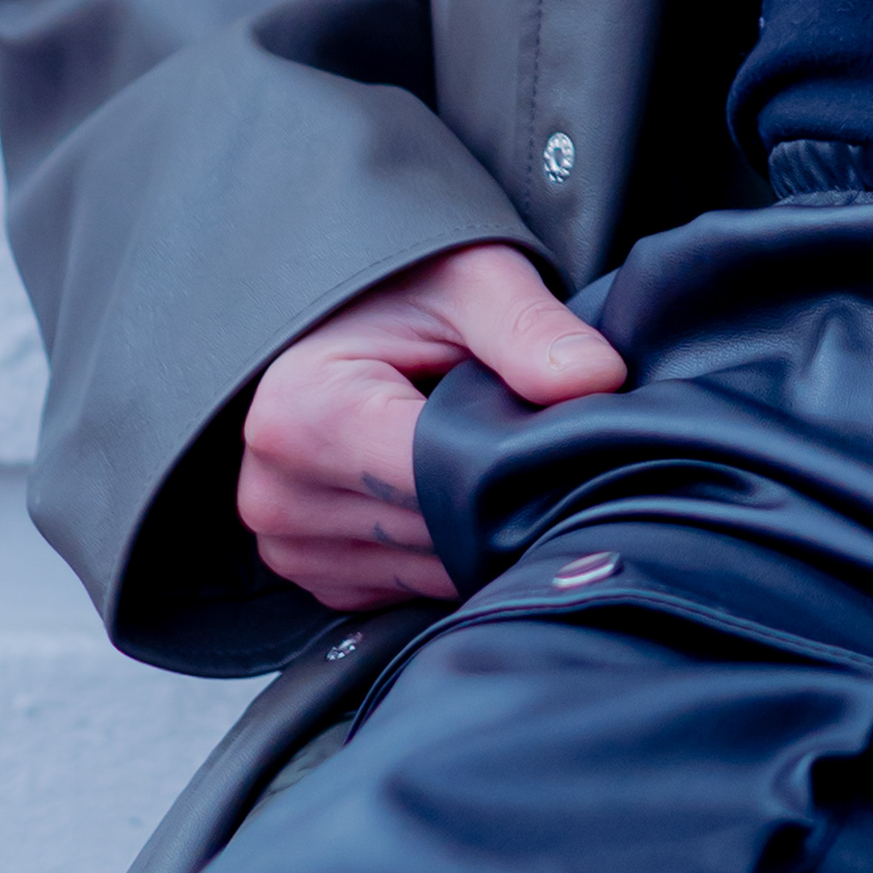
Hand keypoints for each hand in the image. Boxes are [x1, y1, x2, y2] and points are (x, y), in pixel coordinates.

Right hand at [236, 241, 625, 612]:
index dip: (513, 466)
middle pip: (432, 533)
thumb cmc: (409, 290)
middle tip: (546, 452)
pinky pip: (405, 590)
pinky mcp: (314, 575)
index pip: (433, 477)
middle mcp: (275, 489)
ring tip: (494, 468)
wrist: (354, 318)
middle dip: (502, 502)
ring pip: (427, 572)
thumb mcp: (474, 283)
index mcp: (301, 411)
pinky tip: (461, 501)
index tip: (568, 442)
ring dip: (476, 533)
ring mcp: (286, 542)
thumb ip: (530, 329)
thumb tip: (596, 379)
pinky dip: (446, 556)